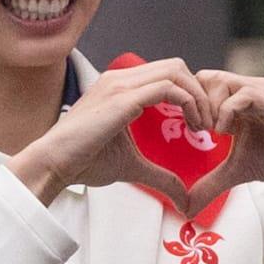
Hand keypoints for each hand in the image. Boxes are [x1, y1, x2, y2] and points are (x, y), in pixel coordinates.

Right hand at [9, 58, 209, 211]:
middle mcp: (121, 78)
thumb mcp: (133, 166)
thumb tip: (184, 198)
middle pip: (177, 66)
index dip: (192, 93)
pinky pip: (168, 87)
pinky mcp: (122, 98)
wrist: (54, 164)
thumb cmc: (84, 162)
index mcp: (122, 86)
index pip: (168, 73)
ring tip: (205, 126)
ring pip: (176, 71)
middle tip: (210, 123)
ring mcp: (120, 84)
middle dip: (200, 91)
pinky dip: (189, 103)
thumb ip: (161, 176)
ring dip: (198, 97)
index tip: (203, 123)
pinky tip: (194, 127)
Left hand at [186, 71, 263, 235]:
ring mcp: (263, 93)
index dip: (188, 105)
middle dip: (193, 103)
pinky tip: (227, 133)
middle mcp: (249, 90)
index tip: (190, 134)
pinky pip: (242, 95)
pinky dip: (226, 113)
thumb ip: (211, 183)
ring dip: (207, 108)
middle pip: (204, 76)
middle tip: (197, 133)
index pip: (200, 84)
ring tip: (212, 134)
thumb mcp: (239, 171)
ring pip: (218, 80)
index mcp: (239, 101)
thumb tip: (186, 206)